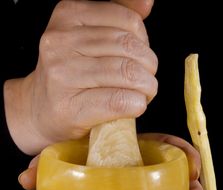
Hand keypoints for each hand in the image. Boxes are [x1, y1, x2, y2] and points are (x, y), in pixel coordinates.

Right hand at [4, 0, 156, 154]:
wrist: (39, 111)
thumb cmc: (69, 76)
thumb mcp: (87, 38)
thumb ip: (116, 18)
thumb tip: (147, 2)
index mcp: (68, 16)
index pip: (127, 21)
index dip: (145, 43)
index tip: (140, 59)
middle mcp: (61, 42)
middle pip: (129, 48)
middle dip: (148, 68)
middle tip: (146, 81)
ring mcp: (62, 75)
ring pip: (127, 73)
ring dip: (146, 87)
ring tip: (142, 94)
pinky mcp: (70, 106)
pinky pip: (119, 100)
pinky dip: (136, 104)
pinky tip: (134, 106)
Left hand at [18, 133, 205, 189]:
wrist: (72, 186)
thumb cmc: (74, 164)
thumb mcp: (63, 158)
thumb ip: (47, 164)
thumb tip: (24, 178)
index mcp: (135, 150)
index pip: (168, 146)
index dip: (185, 156)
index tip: (190, 169)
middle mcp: (146, 175)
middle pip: (180, 182)